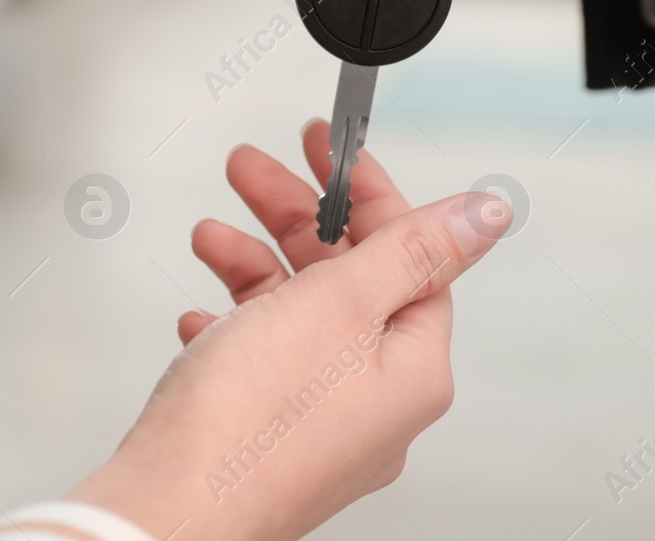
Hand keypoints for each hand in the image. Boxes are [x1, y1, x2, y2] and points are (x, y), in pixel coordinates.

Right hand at [66, 120, 509, 540]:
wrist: (167, 511)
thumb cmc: (250, 421)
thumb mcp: (342, 303)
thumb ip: (412, 247)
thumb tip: (486, 213)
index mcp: (412, 369)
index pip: (411, 255)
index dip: (366, 193)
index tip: (328, 149)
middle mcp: (375, 403)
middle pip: (350, 279)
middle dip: (295, 217)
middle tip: (251, 170)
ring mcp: (319, 426)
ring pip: (298, 318)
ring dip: (254, 265)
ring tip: (209, 235)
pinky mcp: (265, 440)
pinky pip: (258, 364)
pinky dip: (233, 327)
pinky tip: (202, 317)